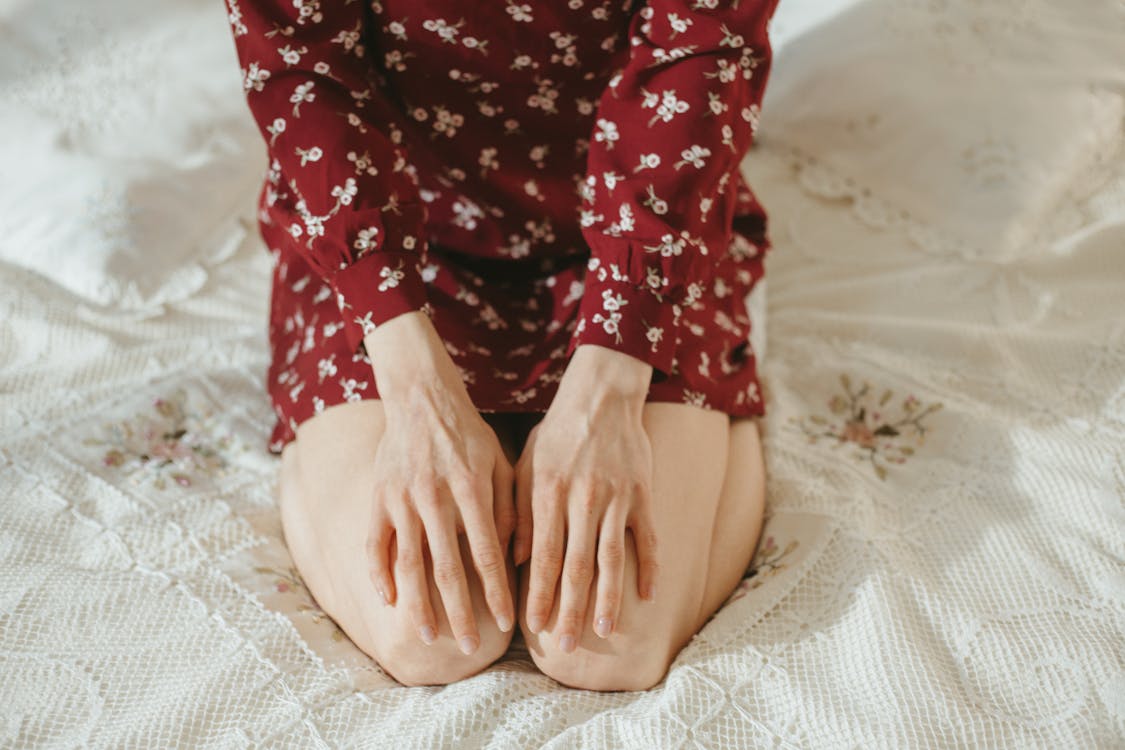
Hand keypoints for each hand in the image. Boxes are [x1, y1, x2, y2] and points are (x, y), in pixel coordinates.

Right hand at [362, 311, 515, 653]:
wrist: (421, 399)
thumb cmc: (469, 435)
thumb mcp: (501, 462)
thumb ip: (511, 507)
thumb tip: (520, 558)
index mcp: (470, 489)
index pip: (486, 553)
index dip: (496, 592)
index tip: (506, 624)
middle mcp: (434, 497)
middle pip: (447, 569)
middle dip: (460, 612)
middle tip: (468, 648)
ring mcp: (401, 500)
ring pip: (410, 564)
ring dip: (419, 605)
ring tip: (429, 636)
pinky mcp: (378, 498)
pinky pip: (375, 544)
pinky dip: (380, 575)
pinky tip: (389, 602)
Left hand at [513, 344, 658, 650]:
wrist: (602, 396)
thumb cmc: (557, 434)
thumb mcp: (524, 466)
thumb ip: (518, 512)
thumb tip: (513, 560)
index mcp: (549, 494)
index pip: (542, 556)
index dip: (538, 594)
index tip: (533, 626)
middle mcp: (583, 500)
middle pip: (576, 566)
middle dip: (569, 609)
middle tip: (565, 644)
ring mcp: (617, 499)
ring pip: (612, 559)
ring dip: (609, 600)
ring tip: (606, 631)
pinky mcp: (643, 494)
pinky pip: (649, 538)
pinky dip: (649, 567)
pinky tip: (647, 595)